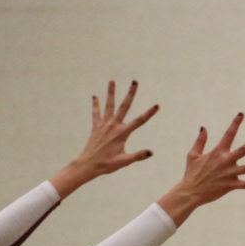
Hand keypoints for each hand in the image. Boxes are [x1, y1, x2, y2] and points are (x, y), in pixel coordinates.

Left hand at [50, 81, 158, 198]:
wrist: (88, 164)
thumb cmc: (107, 164)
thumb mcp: (124, 161)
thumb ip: (138, 155)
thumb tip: (151, 152)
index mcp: (122, 133)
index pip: (139, 121)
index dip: (149, 113)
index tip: (157, 105)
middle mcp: (113, 126)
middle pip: (124, 106)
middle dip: (130, 94)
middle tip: (134, 82)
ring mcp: (104, 125)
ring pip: (109, 105)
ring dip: (111, 93)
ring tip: (112, 81)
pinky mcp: (96, 127)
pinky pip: (96, 113)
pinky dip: (96, 105)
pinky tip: (95, 97)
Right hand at [157, 113, 244, 225]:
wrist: (190, 192)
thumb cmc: (192, 173)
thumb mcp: (193, 155)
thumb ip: (200, 141)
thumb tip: (203, 127)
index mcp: (217, 152)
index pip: (228, 135)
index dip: (235, 123)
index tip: (241, 114)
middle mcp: (225, 161)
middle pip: (244, 150)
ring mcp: (229, 174)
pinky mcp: (230, 185)